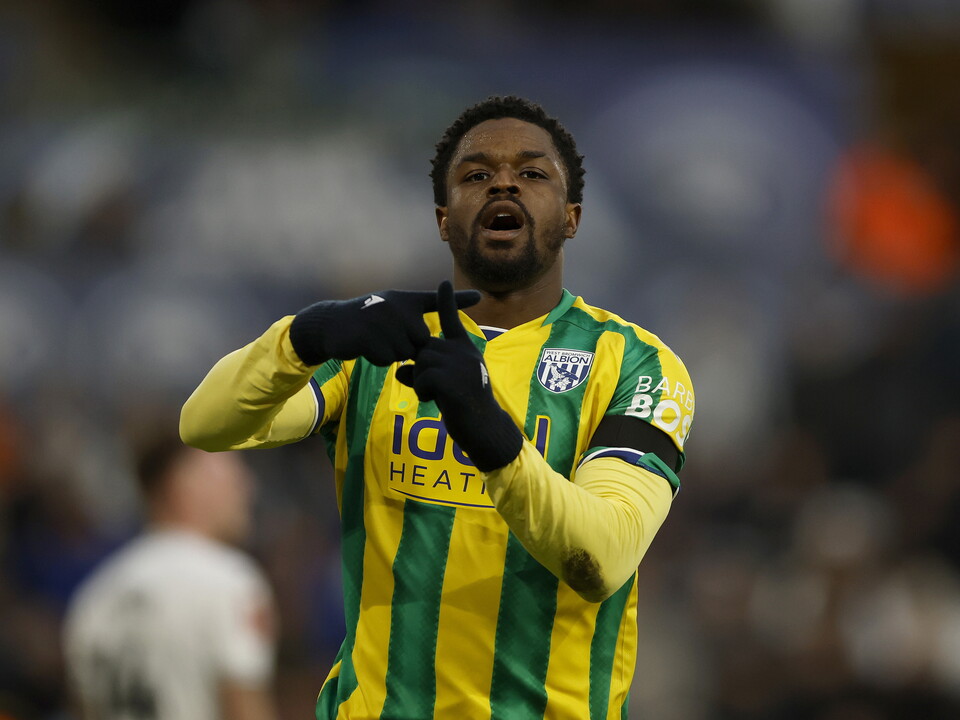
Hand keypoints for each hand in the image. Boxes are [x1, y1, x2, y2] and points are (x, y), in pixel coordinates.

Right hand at [289, 287, 480, 365]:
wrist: (334, 325)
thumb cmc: (368, 320)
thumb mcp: (392, 312)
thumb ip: (414, 320)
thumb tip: (433, 334)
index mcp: (406, 300)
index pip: (435, 301)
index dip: (458, 299)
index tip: (480, 296)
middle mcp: (397, 306)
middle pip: (421, 341)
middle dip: (408, 347)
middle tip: (388, 337)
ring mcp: (383, 320)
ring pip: (405, 352)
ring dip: (392, 353)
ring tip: (376, 340)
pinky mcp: (370, 335)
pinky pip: (388, 358)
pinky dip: (378, 357)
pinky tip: (367, 345)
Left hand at [396, 281, 522, 471]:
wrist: (484, 428)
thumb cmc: (466, 408)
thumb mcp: (445, 387)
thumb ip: (426, 374)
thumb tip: (401, 372)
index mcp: (466, 350)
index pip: (453, 321)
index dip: (447, 301)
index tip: (442, 282)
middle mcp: (464, 353)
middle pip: (424, 348)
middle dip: (420, 368)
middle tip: (431, 389)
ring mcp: (459, 365)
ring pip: (421, 362)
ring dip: (420, 382)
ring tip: (435, 396)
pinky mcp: (452, 380)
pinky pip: (422, 378)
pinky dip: (421, 391)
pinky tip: (433, 400)